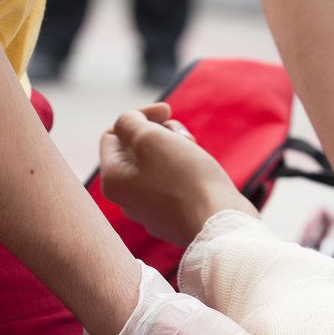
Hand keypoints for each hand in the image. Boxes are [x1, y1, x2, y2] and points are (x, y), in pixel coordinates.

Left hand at [99, 105, 255, 245]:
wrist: (220, 223)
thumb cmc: (185, 179)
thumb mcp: (150, 138)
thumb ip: (130, 122)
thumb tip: (128, 122)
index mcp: (113, 181)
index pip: (113, 135)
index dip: (139, 116)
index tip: (167, 111)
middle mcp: (126, 200)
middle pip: (135, 151)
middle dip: (160, 134)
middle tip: (183, 136)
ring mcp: (151, 212)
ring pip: (157, 166)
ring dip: (174, 150)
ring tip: (195, 152)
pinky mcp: (174, 218)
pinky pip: (173, 185)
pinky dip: (185, 171)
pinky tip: (201, 173)